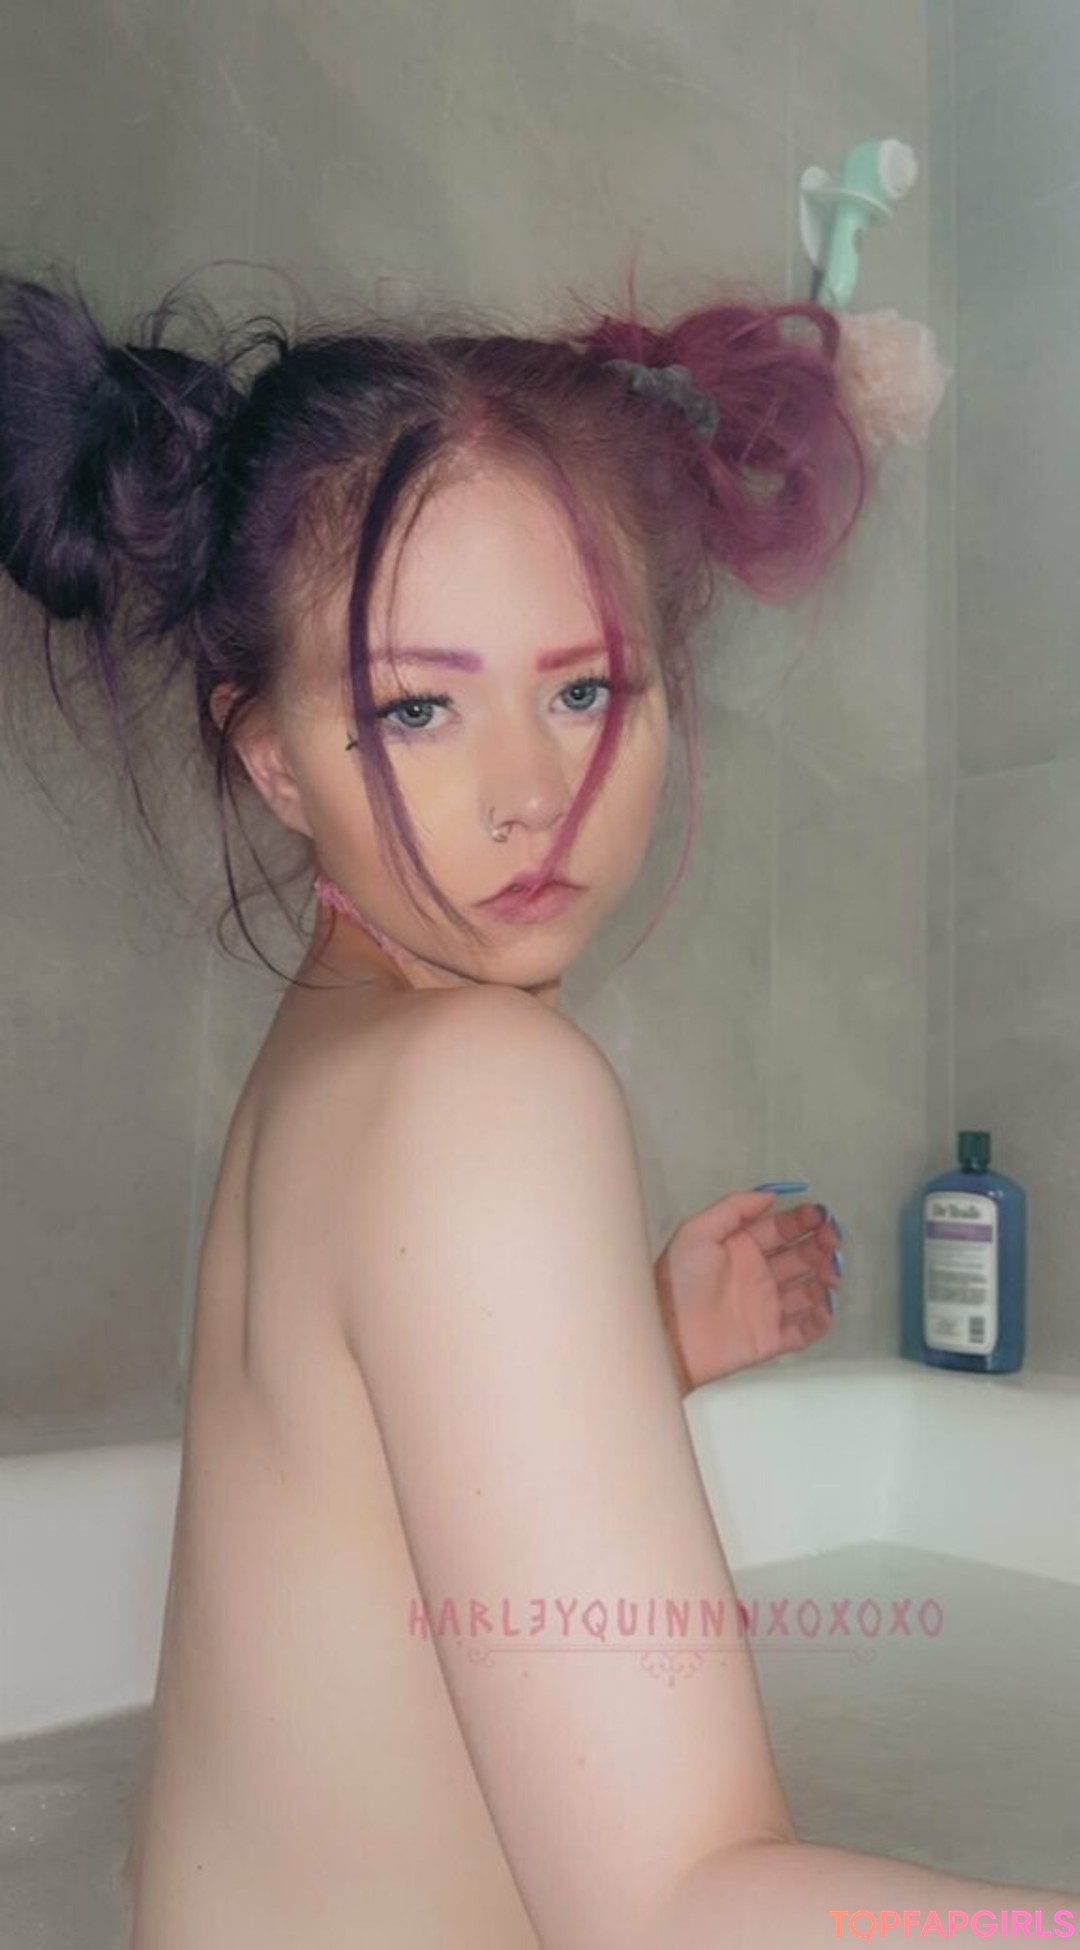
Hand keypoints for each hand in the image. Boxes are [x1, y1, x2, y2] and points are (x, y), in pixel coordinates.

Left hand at [654, 1190, 842, 1393]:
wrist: (666, 1334)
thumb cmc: (678, 1281)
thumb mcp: (697, 1231)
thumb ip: (734, 1208)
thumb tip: (770, 1194)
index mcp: (741, 1248)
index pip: (781, 1229)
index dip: (802, 1220)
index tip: (820, 1214)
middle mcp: (758, 1275)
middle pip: (800, 1257)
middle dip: (820, 1245)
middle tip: (832, 1238)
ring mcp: (766, 1307)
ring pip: (808, 1290)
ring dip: (825, 1278)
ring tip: (831, 1270)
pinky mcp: (771, 1339)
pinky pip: (805, 1329)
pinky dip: (821, 1318)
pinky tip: (827, 1302)